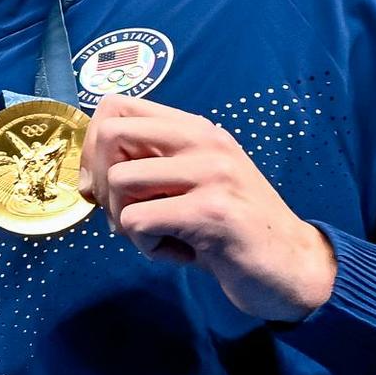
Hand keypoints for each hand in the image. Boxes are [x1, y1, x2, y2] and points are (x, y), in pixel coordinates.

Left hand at [79, 96, 337, 323]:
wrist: (291, 268)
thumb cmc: (229, 232)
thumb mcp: (188, 188)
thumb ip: (147, 171)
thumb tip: (84, 177)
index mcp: (196, 130)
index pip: (117, 106)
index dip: (93, 148)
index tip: (101, 187)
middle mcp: (205, 141)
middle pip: (111, 134)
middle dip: (100, 184)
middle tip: (125, 217)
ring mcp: (211, 173)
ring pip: (120, 182)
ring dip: (126, 223)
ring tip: (162, 237)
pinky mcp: (212, 211)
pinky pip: (138, 222)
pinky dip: (148, 248)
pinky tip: (182, 253)